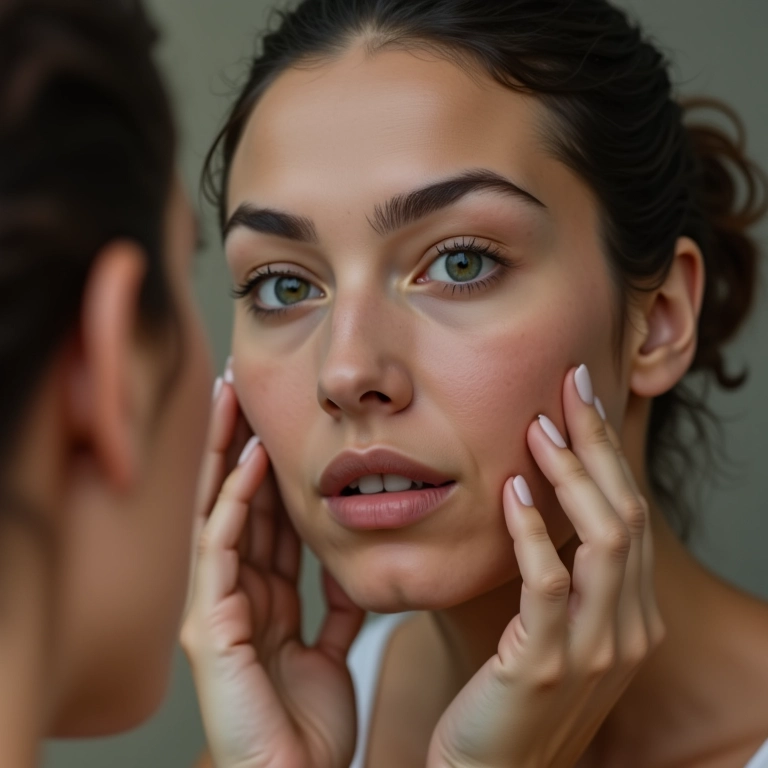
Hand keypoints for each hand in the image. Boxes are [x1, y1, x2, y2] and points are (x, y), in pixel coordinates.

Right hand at [181, 374, 365, 767]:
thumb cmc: (308, 727)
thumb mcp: (331, 651)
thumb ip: (337, 608)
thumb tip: (351, 570)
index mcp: (264, 599)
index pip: (264, 518)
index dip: (271, 471)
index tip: (279, 423)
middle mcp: (236, 593)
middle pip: (238, 502)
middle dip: (241, 444)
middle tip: (245, 388)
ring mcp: (217, 604)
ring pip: (222, 510)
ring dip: (229, 453)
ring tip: (234, 399)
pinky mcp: (208, 622)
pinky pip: (222, 548)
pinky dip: (236, 501)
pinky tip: (251, 461)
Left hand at [427, 365, 664, 767]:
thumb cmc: (511, 693)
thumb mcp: (549, 627)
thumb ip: (561, 573)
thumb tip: (541, 498)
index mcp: (630, 614)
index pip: (632, 514)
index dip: (609, 454)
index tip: (583, 400)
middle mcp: (629, 628)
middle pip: (627, 514)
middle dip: (599, 445)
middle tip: (570, 388)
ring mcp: (594, 650)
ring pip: (605, 540)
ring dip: (573, 476)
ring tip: (539, 429)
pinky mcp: (546, 665)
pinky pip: (549, 583)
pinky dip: (532, 530)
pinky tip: (509, 490)